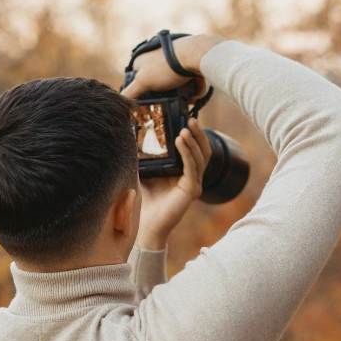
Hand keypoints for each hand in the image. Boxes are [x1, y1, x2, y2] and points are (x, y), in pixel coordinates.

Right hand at [119, 34, 224, 100]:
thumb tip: (121, 104)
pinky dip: (193, 91)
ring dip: (181, 96)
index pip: (136, 78)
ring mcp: (175, 60)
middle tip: (169, 105)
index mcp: (143, 59)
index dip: (141, 91)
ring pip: (176, 84)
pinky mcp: (191, 64)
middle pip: (158, 83)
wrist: (195, 56)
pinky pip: (191, 81)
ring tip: (185, 103)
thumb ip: (131, 93)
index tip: (147, 103)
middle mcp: (158, 57)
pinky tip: (194, 97)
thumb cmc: (167, 66)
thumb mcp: (143, 81)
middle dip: (165, 96)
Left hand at [134, 118, 212, 249]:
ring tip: (184, 129)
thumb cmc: (144, 197)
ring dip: (193, 141)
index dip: (194, 134)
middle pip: (204, 151)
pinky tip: (181, 141)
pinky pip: (192, 167)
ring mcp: (194, 184)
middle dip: (199, 134)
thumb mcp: (146, 169)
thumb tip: (136, 129)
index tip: (186, 118)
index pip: (195, 149)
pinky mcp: (191, 190)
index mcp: (184, 171)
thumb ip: (147, 153)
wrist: (144, 222)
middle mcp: (192, 177)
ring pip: (200, 158)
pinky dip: (188, 153)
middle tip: (191, 119)